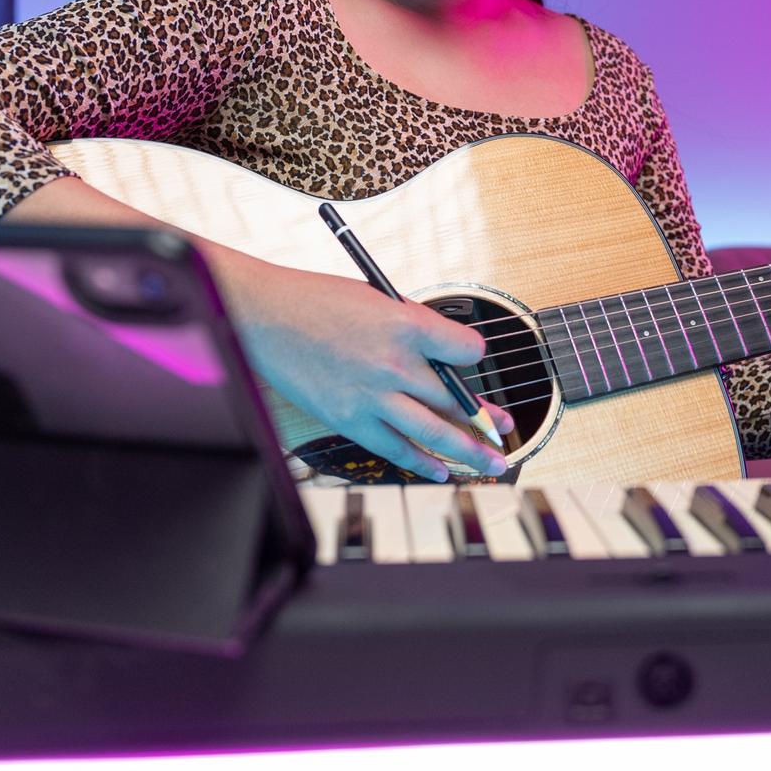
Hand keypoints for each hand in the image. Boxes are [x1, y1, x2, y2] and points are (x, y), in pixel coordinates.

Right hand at [206, 253, 514, 481]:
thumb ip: (411, 328)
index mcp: (407, 323)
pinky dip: (422, 462)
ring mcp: (373, 396)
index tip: (474, 360)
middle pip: (456, 398)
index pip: (467, 349)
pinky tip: (441, 470)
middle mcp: (396, 363)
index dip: (475, 355)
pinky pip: (396, 448)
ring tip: (493, 463)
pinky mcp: (350, 420)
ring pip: (435, 432)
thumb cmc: (317, 301)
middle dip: (486, 418)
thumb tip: (440, 355)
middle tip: (505, 430)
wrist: (264, 317)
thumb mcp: (377, 299)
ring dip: (469, 451)